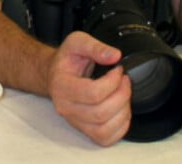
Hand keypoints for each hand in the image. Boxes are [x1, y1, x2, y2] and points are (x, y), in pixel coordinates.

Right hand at [47, 31, 130, 145]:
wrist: (57, 73)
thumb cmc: (67, 60)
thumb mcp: (77, 42)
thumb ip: (95, 46)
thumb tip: (114, 56)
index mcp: (61, 85)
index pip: (92, 93)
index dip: (112, 82)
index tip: (118, 71)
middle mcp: (65, 107)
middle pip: (101, 112)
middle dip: (121, 95)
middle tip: (125, 81)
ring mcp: (74, 121)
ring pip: (104, 128)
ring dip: (123, 112)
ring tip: (123, 95)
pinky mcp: (84, 129)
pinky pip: (105, 138)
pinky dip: (120, 127)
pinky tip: (121, 111)